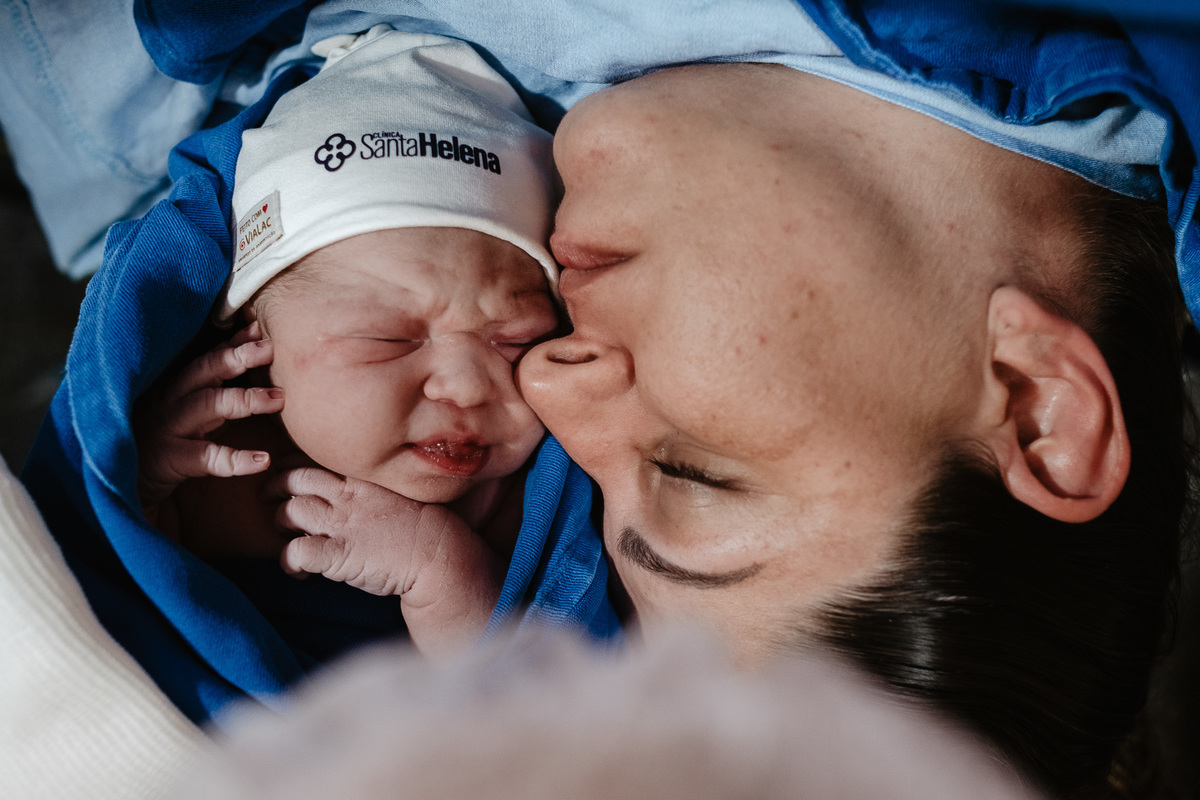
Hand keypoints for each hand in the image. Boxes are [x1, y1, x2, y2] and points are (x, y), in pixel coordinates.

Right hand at [136, 322, 283, 507]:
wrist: (124, 481)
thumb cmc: (166, 439)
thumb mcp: (188, 410)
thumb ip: (214, 387)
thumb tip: (253, 355)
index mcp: (176, 386)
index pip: (207, 357)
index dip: (233, 342)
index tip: (259, 328)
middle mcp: (170, 401)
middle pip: (204, 371)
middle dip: (237, 357)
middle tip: (271, 348)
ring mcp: (169, 428)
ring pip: (207, 406)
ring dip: (244, 399)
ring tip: (278, 399)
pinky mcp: (171, 459)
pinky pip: (206, 458)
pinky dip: (236, 459)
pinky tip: (264, 460)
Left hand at [269, 467, 466, 596]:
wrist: (438, 552)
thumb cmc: (422, 527)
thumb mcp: (395, 495)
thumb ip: (368, 492)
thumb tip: (349, 495)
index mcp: (360, 480)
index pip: (313, 461)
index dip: (291, 466)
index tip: (285, 475)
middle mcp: (347, 496)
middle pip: (294, 479)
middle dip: (273, 487)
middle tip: (268, 498)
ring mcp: (342, 525)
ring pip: (289, 511)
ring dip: (280, 522)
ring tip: (286, 535)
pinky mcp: (339, 555)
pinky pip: (296, 552)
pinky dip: (288, 561)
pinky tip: (297, 571)